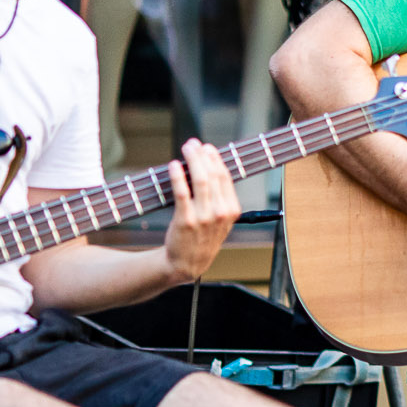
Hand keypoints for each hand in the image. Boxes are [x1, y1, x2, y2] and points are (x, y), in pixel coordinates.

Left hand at [161, 139, 239, 281]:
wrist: (187, 263)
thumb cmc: (202, 238)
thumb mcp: (221, 220)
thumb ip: (220, 197)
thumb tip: (209, 166)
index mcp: (232, 210)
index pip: (225, 177)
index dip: (215, 159)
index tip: (206, 148)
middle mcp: (220, 213)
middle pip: (213, 175)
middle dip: (203, 155)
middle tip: (193, 144)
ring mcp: (203, 217)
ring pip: (200, 180)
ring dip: (193, 160)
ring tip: (186, 148)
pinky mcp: (185, 220)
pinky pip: (182, 193)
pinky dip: (178, 176)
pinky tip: (174, 165)